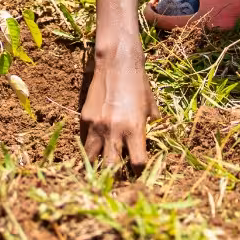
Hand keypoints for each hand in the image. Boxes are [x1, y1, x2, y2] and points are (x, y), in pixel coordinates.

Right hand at [80, 50, 156, 169]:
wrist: (116, 64)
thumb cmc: (138, 84)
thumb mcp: (150, 106)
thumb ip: (151, 125)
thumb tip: (154, 137)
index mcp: (134, 129)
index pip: (137, 163)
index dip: (138, 171)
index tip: (138, 172)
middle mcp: (115, 131)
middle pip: (111, 168)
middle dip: (115, 176)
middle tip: (118, 176)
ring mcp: (97, 126)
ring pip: (92, 159)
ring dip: (97, 165)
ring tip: (101, 167)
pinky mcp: (85, 119)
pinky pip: (85, 141)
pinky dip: (89, 148)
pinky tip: (94, 148)